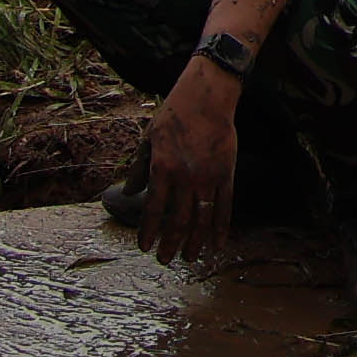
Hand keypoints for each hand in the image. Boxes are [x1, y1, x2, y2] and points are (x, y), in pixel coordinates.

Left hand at [140, 63, 243, 266]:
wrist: (208, 97)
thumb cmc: (174, 115)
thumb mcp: (148, 139)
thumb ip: (139, 168)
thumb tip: (129, 192)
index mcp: (162, 168)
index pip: (153, 209)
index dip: (148, 232)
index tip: (144, 247)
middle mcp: (185, 177)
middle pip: (178, 220)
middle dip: (170, 244)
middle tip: (165, 260)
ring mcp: (208, 177)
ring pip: (202, 218)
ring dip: (195, 242)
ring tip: (190, 257)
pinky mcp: (226, 174)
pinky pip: (225, 206)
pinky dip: (221, 228)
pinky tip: (218, 244)